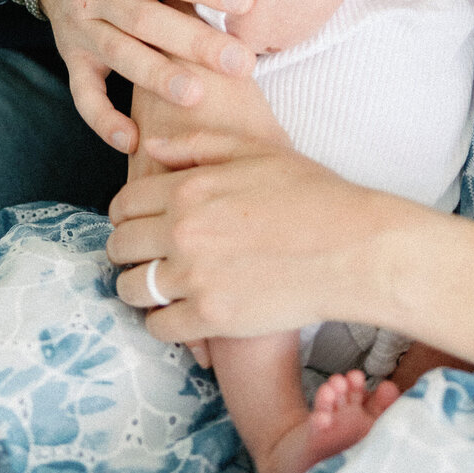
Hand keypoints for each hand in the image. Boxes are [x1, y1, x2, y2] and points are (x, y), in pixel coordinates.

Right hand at [37, 0, 256, 153]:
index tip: (244, 0)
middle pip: (143, 20)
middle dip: (192, 43)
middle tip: (240, 62)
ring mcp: (80, 30)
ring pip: (119, 57)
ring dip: (157, 79)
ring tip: (197, 97)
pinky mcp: (73, 59)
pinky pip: (83, 95)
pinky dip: (103, 121)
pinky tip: (133, 141)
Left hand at [107, 130, 395, 343]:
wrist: (354, 247)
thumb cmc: (312, 194)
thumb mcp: (255, 151)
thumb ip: (196, 145)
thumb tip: (152, 145)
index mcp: (188, 188)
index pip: (123, 205)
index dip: (126, 216)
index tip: (139, 226)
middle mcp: (183, 231)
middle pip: (120, 247)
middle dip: (128, 252)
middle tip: (146, 258)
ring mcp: (195, 277)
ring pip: (132, 289)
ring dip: (139, 289)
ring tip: (159, 288)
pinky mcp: (212, 318)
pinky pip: (160, 327)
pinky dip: (164, 323)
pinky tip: (180, 315)